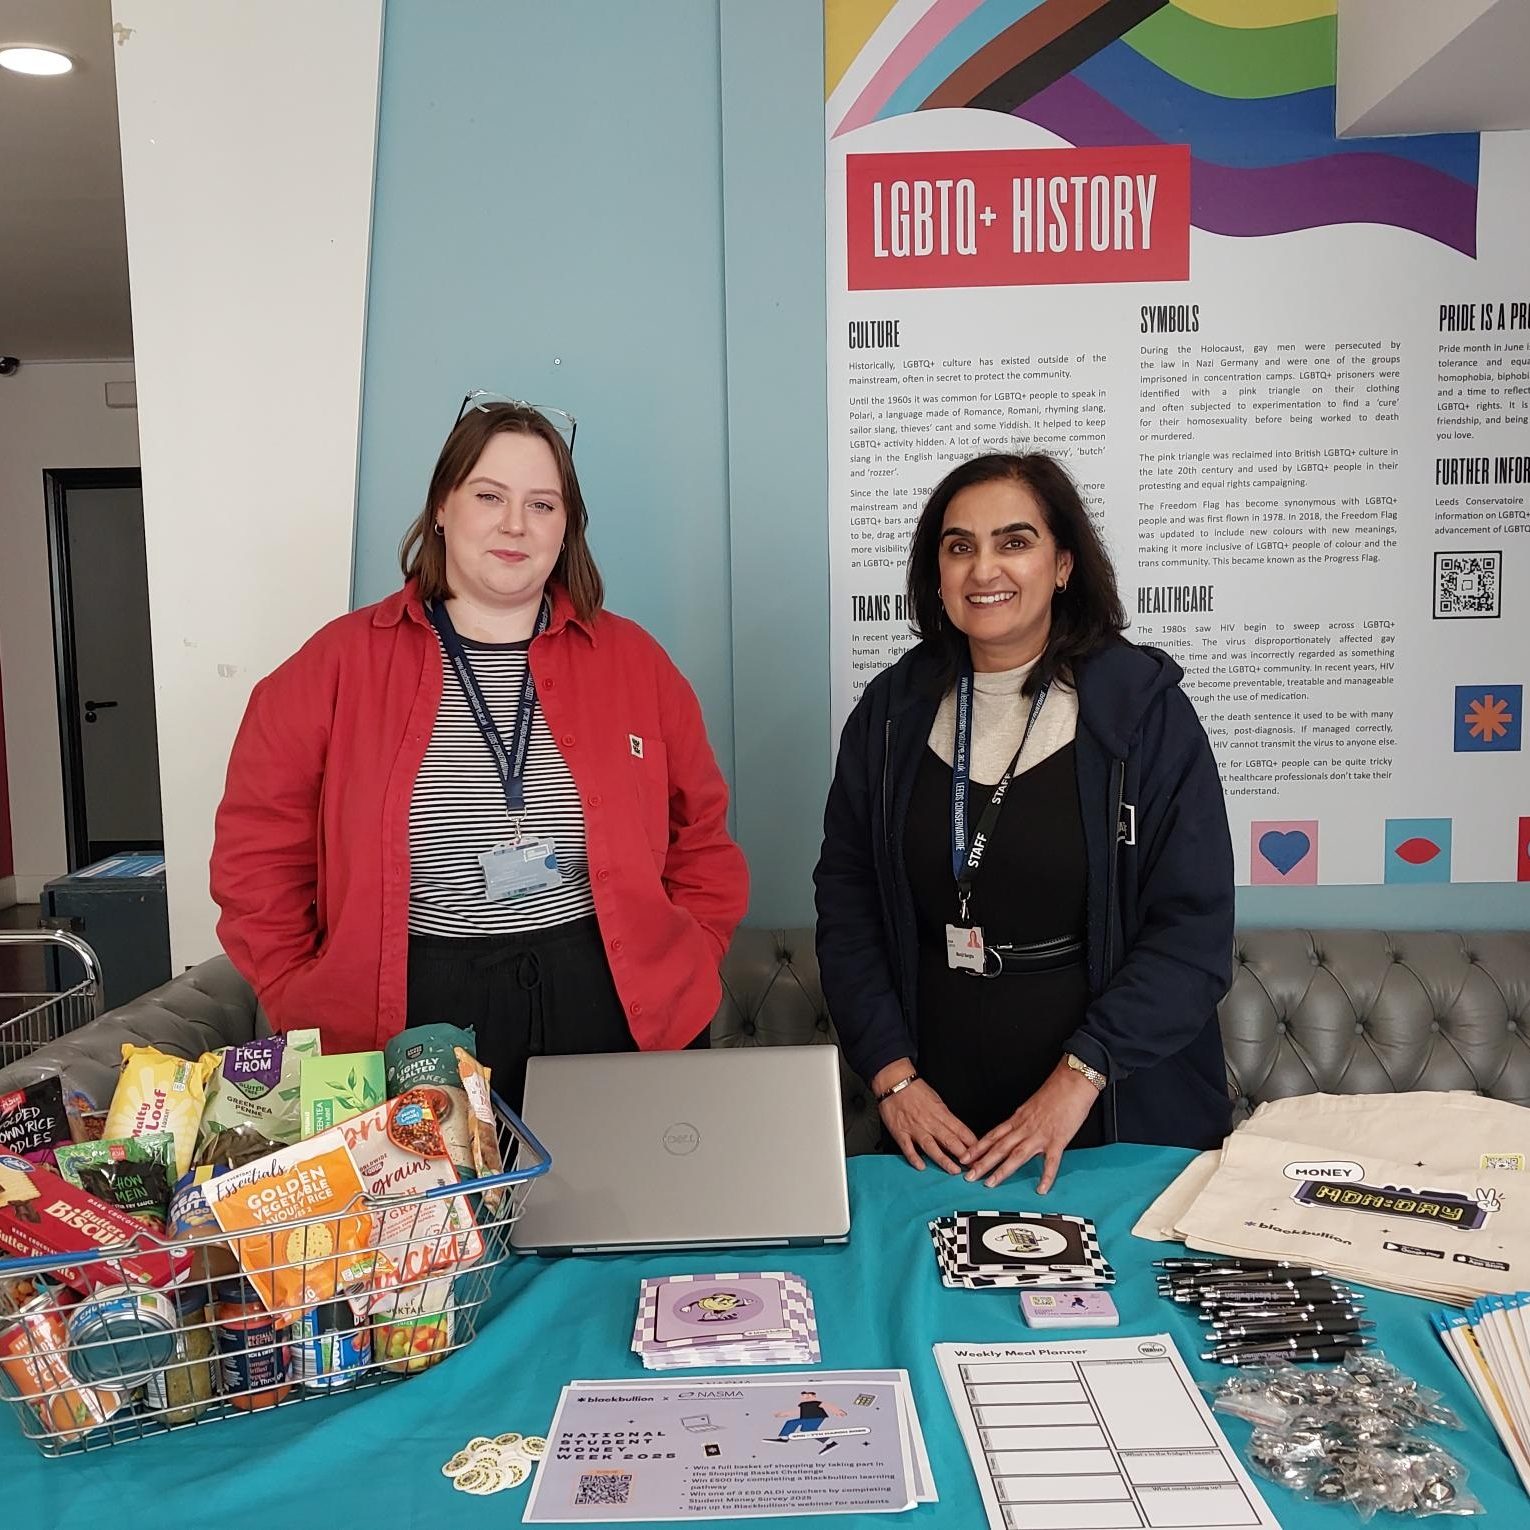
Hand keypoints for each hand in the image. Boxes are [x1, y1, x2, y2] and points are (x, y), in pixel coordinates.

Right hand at [872, 1059, 976, 1173]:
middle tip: (973, 1167)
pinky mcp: (900, 1132)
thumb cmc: (915, 1090)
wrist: (894, 1082)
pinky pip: (908, 1147)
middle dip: (963, 1154)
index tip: (980, 1154)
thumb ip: (946, 1118)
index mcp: (941, 1112)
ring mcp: (915, 1128)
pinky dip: (914, 1157)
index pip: (961, 1130)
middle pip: (949, 1140)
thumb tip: (958, 1134)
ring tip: (954, 1170)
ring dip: (944, 1160)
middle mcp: (929, 1121)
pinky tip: (921, 1166)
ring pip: (931, 1146)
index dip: (972, 1144)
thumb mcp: (937, 1100)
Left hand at [960, 1061, 1099, 1191]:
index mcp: (1018, 1118)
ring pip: (1017, 1155)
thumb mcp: (1032, 1106)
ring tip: (990, 1183)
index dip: (978, 1147)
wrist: (1073, 1081)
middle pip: (1000, 1147)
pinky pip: (1051, 1161)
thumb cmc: (1055, 1091)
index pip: (994, 1135)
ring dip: (1002, 1170)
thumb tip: (1016, 1132)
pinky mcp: (1058, 1139)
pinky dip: (1046, 1176)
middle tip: (969, 1175)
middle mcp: (1025, 1127)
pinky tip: (1041, 1189)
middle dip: (983, 1162)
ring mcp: (1041, 1134)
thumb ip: (1023, 1121)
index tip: (965, 1157)